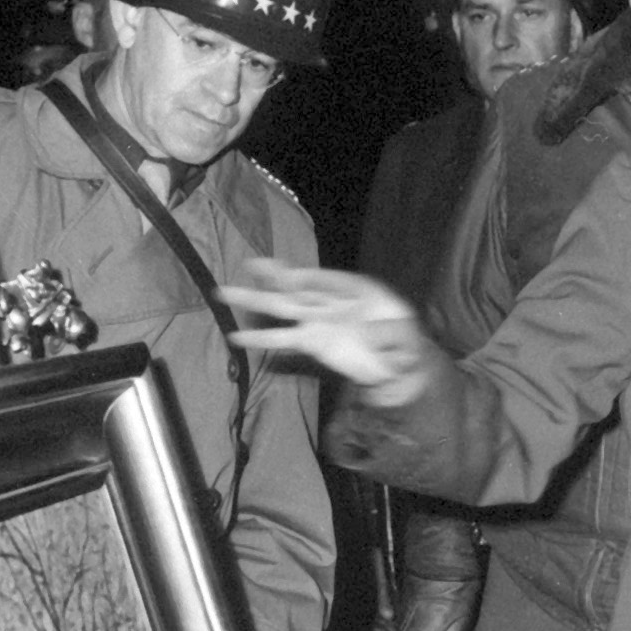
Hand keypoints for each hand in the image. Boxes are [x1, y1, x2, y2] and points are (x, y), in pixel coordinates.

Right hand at [227, 262, 435, 400]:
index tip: (291, 276)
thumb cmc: (403, 341)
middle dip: (274, 276)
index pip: (327, 280)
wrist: (399, 366)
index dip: (308, 278)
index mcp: (356, 289)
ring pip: (284, 307)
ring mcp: (319, 321)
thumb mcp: (406, 335)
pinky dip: (260, 337)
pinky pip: (283, 339)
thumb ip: (393, 334)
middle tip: (250, 264)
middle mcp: (332, 301)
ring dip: (256, 300)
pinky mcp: (312, 343)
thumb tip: (372, 335)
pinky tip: (238, 337)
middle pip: (299, 286)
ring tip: (224, 292)